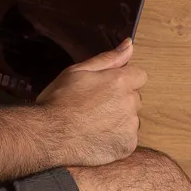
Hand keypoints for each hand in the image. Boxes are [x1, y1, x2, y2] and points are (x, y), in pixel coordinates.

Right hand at [37, 40, 144, 165]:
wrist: (50, 134)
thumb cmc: (60, 99)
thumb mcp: (78, 71)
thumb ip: (108, 58)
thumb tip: (129, 44)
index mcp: (120, 82)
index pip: (139, 76)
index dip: (123, 79)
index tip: (106, 86)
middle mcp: (130, 104)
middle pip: (134, 98)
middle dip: (120, 99)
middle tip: (95, 104)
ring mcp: (130, 127)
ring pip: (131, 119)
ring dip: (119, 119)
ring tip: (93, 122)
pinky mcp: (127, 146)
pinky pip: (127, 138)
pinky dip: (116, 137)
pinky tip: (96, 136)